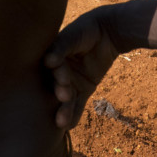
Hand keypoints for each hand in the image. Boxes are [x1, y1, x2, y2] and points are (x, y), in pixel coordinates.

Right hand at [44, 10, 120, 130]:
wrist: (109, 32)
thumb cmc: (86, 30)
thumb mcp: (73, 36)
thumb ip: (61, 47)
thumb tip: (48, 61)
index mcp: (50, 57)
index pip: (47, 69)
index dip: (54, 74)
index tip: (62, 76)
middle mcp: (58, 72)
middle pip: (54, 86)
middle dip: (59, 92)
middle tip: (64, 95)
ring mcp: (71, 82)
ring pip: (65, 99)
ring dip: (63, 110)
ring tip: (62, 121)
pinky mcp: (83, 90)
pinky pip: (77, 105)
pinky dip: (74, 115)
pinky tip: (70, 126)